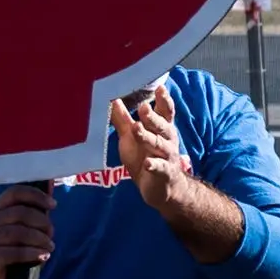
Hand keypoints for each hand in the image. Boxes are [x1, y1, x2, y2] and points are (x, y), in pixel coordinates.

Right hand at [0, 184, 54, 278]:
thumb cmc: (16, 251)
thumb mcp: (25, 230)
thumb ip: (34, 217)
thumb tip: (51, 203)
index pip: (14, 193)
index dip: (35, 196)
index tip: (53, 205)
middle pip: (19, 213)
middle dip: (41, 222)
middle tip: (51, 233)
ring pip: (17, 233)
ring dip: (39, 238)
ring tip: (49, 246)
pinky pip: (14, 252)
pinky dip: (33, 253)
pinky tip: (43, 256)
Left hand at [110, 83, 243, 263]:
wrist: (160, 190)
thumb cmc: (145, 159)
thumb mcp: (131, 138)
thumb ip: (123, 120)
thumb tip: (112, 99)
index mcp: (161, 131)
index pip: (165, 112)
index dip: (164, 101)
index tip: (160, 88)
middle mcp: (167, 142)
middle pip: (163, 126)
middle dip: (154, 117)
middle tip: (144, 107)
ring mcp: (167, 158)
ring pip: (160, 145)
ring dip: (149, 137)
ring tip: (137, 128)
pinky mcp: (164, 174)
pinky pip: (160, 168)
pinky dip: (154, 165)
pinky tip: (147, 163)